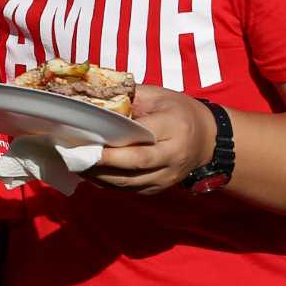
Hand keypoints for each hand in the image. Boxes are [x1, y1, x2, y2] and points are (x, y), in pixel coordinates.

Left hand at [88, 85, 215, 192]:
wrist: (209, 140)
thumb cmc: (179, 112)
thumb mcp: (159, 96)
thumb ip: (130, 97)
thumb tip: (96, 99)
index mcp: (175, 127)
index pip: (142, 136)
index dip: (115, 141)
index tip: (88, 138)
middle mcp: (173, 155)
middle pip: (135, 163)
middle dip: (103, 161)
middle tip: (75, 154)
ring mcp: (167, 176)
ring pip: (129, 182)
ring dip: (100, 175)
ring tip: (76, 163)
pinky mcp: (159, 188)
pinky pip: (129, 189)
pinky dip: (107, 183)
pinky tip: (90, 173)